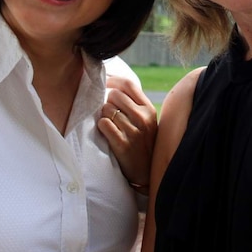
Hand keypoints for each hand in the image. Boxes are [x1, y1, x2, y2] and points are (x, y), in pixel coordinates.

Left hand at [97, 75, 157, 194]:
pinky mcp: (123, 144)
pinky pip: (104, 124)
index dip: (113, 81)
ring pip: (107, 110)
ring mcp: (134, 132)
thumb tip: (111, 82)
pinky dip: (102, 126)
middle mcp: (143, 118)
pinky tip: (107, 132)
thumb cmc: (142, 141)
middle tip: (109, 111)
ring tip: (111, 124)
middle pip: (115, 95)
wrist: (145, 171)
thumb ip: (134, 103)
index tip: (105, 84)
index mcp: (149, 109)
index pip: (128, 84)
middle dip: (107, 101)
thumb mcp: (146, 120)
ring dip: (104, 115)